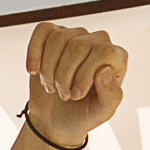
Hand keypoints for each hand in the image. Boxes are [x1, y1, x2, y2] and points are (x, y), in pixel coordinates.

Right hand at [22, 21, 126, 146]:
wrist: (56, 118)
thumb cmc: (83, 114)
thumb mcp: (102, 112)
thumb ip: (110, 95)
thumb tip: (104, 70)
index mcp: (116, 57)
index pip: (103, 51)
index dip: (85, 74)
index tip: (76, 95)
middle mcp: (98, 41)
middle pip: (78, 46)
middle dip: (64, 76)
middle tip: (63, 94)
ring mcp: (75, 35)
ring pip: (58, 39)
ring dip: (48, 69)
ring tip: (51, 86)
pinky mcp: (52, 34)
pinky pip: (42, 31)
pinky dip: (34, 52)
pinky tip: (34, 71)